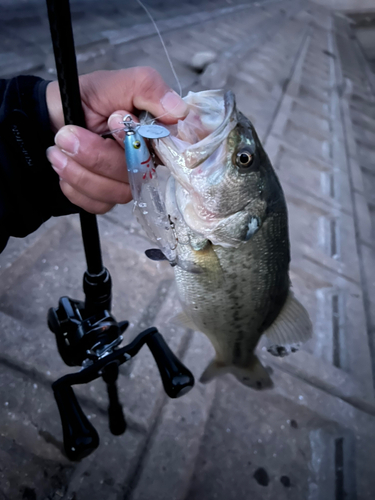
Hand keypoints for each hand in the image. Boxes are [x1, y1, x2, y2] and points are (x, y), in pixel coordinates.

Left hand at [46, 67, 187, 213]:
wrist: (47, 117)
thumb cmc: (85, 99)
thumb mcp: (115, 82)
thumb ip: (149, 88)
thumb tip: (179, 112)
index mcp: (157, 134)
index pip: (172, 152)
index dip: (141, 142)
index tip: (114, 119)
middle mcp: (148, 162)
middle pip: (138, 174)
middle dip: (98, 154)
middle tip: (67, 134)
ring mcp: (128, 183)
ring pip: (118, 193)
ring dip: (81, 171)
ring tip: (59, 145)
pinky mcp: (108, 199)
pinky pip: (99, 204)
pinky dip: (75, 185)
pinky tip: (64, 164)